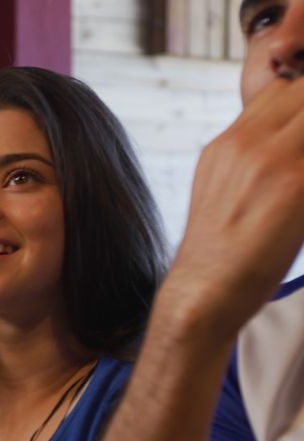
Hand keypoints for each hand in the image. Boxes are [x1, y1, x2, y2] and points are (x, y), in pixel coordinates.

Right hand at [167, 74, 303, 337]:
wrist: (204, 292)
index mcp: (225, 145)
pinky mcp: (295, 185)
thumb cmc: (220, 254)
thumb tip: (285, 149)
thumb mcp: (220, 193)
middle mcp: (243, 144)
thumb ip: (249, 160)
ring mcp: (268, 161)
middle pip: (302, 91)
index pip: (281, 89)